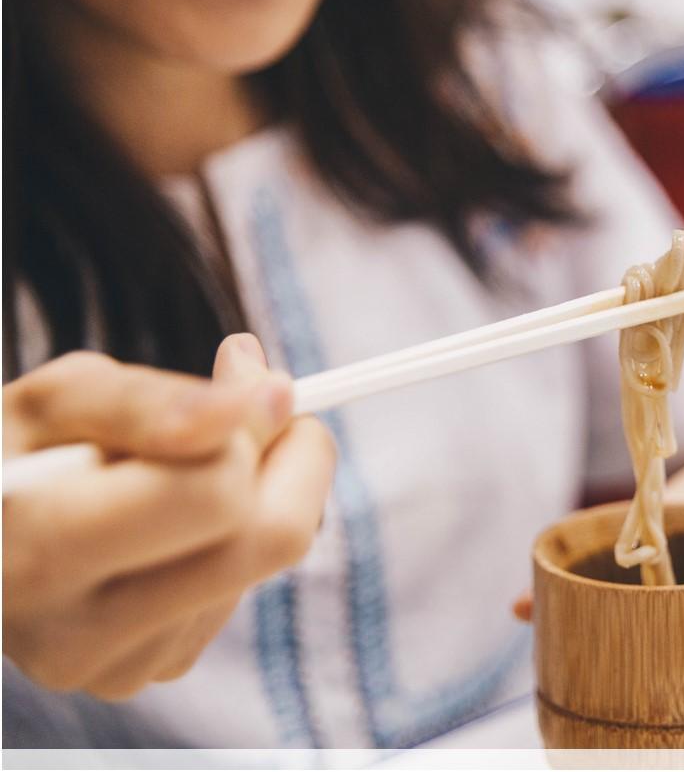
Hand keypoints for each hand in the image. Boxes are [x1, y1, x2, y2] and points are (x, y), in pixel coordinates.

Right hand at [3, 334, 335, 698]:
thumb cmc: (14, 454)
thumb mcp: (58, 400)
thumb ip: (155, 398)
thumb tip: (271, 397)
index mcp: (40, 551)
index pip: (215, 494)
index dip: (254, 424)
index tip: (249, 377)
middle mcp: (78, 633)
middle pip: (268, 540)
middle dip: (289, 460)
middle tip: (261, 410)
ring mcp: (118, 666)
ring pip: (262, 564)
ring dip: (250, 497)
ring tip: (169, 474)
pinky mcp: (149, 672)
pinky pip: (238, 593)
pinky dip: (227, 539)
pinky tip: (164, 524)